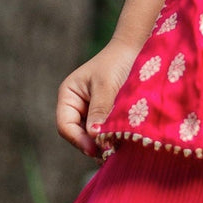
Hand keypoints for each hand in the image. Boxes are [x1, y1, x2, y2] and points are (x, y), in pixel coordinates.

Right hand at [56, 37, 141, 158]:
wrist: (137, 48)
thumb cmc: (118, 62)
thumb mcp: (106, 85)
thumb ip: (99, 110)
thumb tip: (94, 136)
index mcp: (68, 96)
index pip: (65, 125)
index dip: (78, 140)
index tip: (96, 149)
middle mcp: (77, 105)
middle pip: (78, 134)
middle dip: (92, 144)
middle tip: (110, 154)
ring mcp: (92, 111)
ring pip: (92, 135)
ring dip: (103, 143)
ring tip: (117, 152)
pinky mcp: (107, 115)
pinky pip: (105, 131)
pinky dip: (112, 138)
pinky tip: (123, 144)